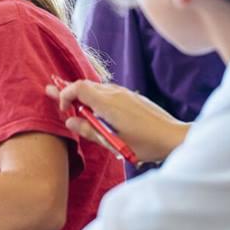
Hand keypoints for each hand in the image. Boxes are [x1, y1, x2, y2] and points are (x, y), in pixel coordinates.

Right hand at [45, 80, 188, 163]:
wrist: (173, 137)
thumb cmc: (145, 143)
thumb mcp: (112, 142)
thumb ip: (88, 130)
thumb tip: (70, 122)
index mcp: (107, 103)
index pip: (77, 87)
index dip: (64, 94)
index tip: (63, 109)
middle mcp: (115, 93)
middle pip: (85, 85)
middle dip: (70, 93)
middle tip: (56, 99)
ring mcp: (125, 93)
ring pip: (97, 88)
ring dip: (85, 97)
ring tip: (79, 110)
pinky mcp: (133, 97)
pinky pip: (109, 93)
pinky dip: (97, 99)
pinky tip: (101, 114)